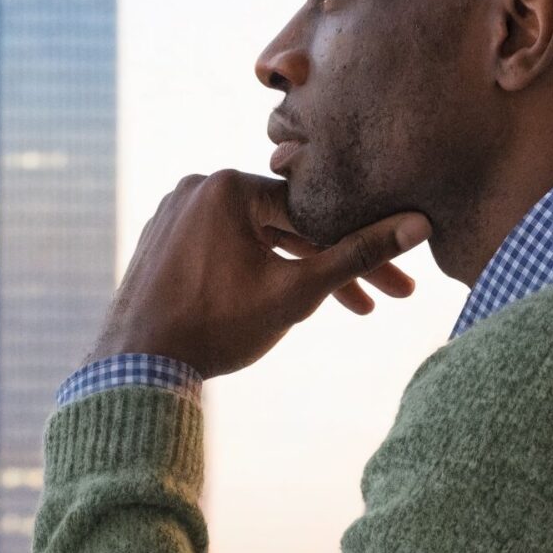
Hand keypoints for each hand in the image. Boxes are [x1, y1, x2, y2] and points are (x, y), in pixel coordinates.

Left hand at [86, 169, 431, 379]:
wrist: (135, 366)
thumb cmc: (216, 327)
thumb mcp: (297, 292)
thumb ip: (357, 256)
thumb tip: (417, 226)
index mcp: (230, 186)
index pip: (314, 211)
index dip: (363, 246)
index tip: (397, 281)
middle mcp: (200, 186)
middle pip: (288, 225)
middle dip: (336, 265)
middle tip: (384, 300)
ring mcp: (177, 211)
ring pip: (259, 239)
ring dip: (300, 272)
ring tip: (346, 308)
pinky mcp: (164, 238)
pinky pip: (227, 246)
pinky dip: (260, 270)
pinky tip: (289, 298)